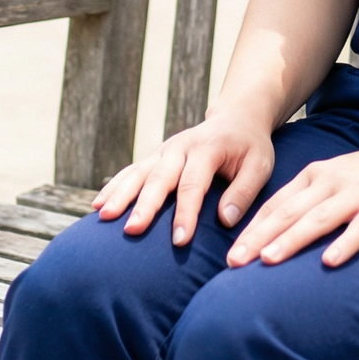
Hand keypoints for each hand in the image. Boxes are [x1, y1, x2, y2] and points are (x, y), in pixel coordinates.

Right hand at [93, 104, 275, 246]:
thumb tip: (224, 220)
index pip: (194, 183)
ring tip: (103, 216)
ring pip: (139, 173)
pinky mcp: (155, 157)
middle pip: (160, 177)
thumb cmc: (250, 148)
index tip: (180, 241)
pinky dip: (114, 187)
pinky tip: (98, 205)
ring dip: (120, 194)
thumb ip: (244, 191)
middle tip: (132, 229)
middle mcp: (181, 147)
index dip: (186, 212)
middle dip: (145, 204)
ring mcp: (164, 150)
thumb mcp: (260, 165)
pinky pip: (131, 171)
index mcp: (208, 148)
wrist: (236, 118)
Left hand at [226, 137, 358, 269]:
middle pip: (289, 213)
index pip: (276, 206)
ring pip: (319, 219)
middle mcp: (332, 182)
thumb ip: (310, 203)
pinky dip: (345, 242)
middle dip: (258, 238)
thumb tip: (277, 235)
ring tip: (267, 261)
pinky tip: (330, 262)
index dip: (251, 230)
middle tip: (233, 264)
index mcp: (316, 176)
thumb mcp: (337, 181)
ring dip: (291, 239)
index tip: (229, 257)